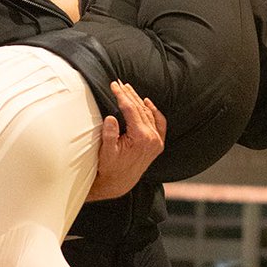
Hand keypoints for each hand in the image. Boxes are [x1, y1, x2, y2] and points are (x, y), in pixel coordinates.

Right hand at [85, 81, 165, 201]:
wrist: (119, 183)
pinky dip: (154, 112)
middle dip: (129, 95)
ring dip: (138, 100)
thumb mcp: (106, 151)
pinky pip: (159, 123)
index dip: (121, 96)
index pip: (131, 110)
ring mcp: (157, 142)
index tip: (114, 85)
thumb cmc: (110, 168)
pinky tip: (147, 102)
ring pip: (149, 114)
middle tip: (119, 83)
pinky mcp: (157, 144)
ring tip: (128, 89)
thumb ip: (110, 134)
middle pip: (140, 109)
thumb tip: (111, 117)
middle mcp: (152, 139)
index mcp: (141, 138)